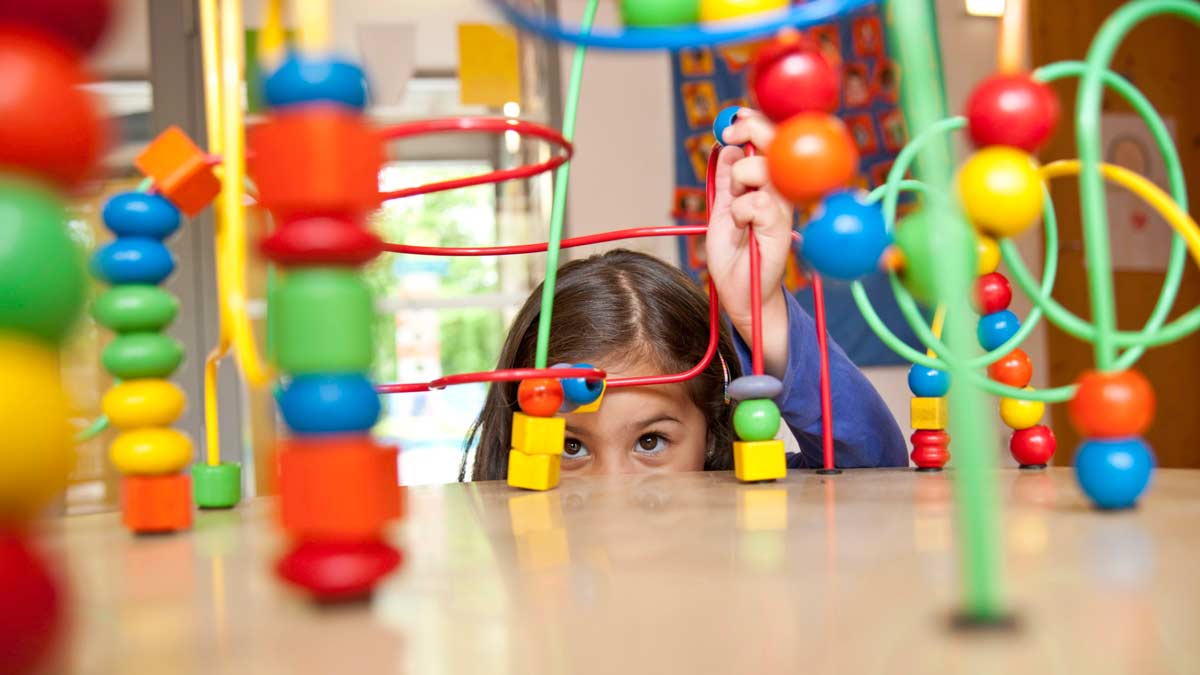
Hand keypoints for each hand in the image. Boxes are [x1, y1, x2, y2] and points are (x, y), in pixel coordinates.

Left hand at [705, 109, 793, 376]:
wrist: (741, 295)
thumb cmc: (735, 257)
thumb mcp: (723, 210)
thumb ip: (728, 181)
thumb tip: (727, 147)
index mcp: (771, 186)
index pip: (773, 143)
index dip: (756, 124)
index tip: (733, 120)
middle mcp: (783, 193)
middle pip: (778, 145)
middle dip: (752, 130)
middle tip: (731, 134)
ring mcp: (784, 209)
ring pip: (764, 169)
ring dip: (740, 179)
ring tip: (734, 207)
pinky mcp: (780, 228)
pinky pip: (755, 202)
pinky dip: (739, 210)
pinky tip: (739, 227)